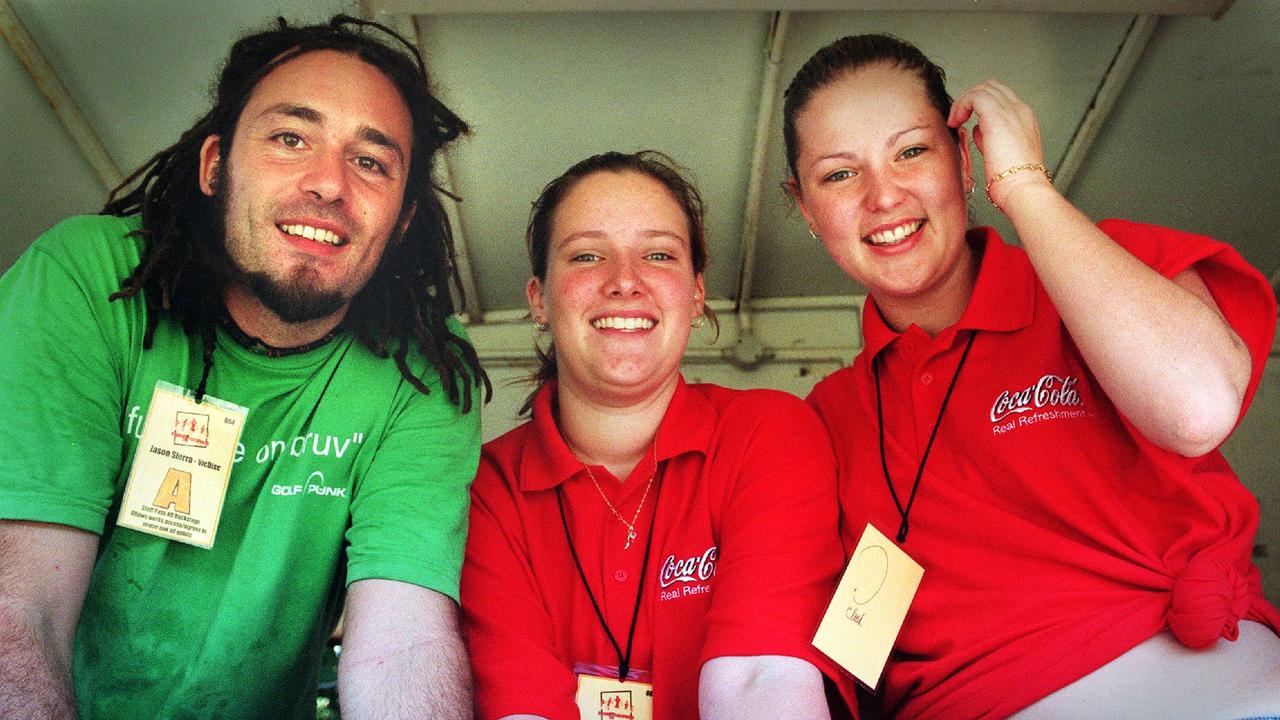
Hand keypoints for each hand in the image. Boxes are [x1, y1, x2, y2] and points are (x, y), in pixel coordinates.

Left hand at [948, 79, 1049, 206]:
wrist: (1023, 188)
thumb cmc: (1013, 180)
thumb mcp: (1001, 153)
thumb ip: (990, 137)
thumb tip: (978, 129)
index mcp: (1025, 119)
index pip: (1001, 97)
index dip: (980, 103)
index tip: (966, 119)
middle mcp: (1020, 111)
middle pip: (992, 87)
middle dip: (971, 98)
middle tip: (958, 117)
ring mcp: (1011, 111)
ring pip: (983, 88)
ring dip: (964, 102)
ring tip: (955, 120)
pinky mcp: (997, 116)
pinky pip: (975, 96)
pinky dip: (961, 105)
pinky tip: (956, 121)